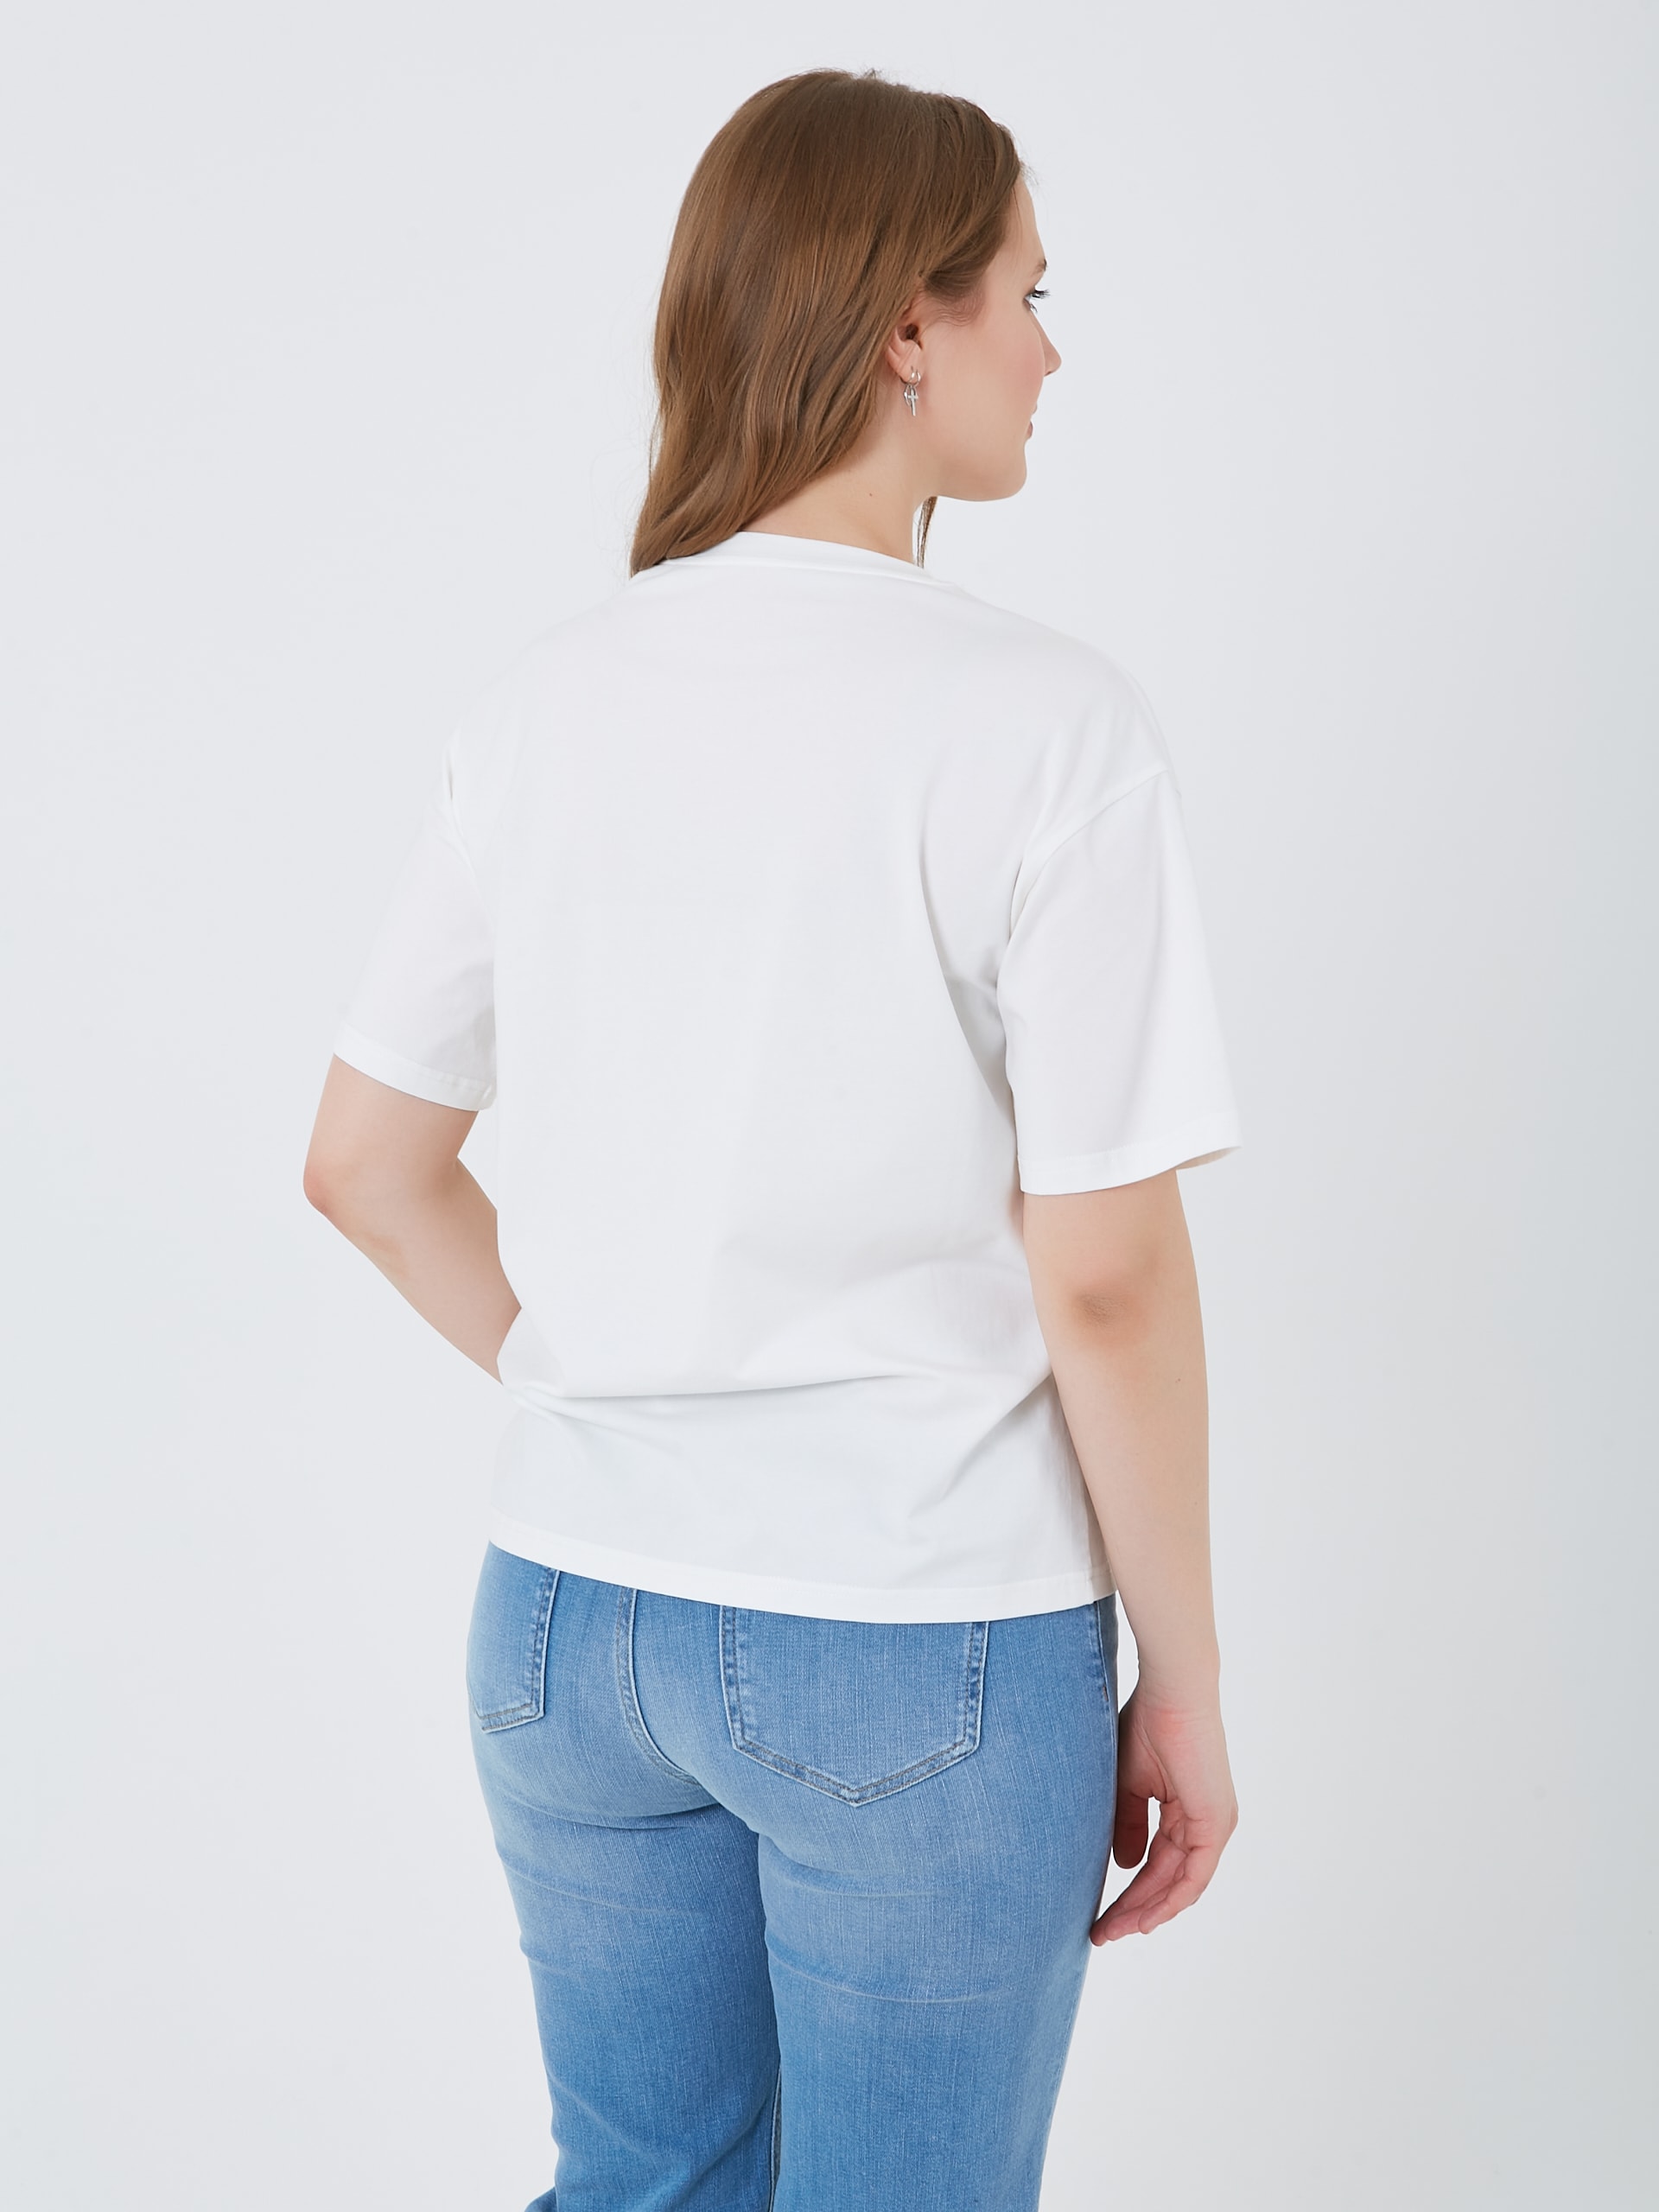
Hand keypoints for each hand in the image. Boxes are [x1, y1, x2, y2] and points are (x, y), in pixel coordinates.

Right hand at [1090, 1682, 1236, 1943]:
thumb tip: (1123, 1866)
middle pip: (1167, 1881)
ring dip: (1146, 1912)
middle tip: (1101, 1934)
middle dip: (1133, 1910)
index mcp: (1186, 1812)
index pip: (1156, 1864)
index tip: (1098, 1916)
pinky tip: (1142, 1918)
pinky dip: (1168, 1900)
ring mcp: (1214, 1826)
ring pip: (1180, 1885)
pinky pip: (1194, 1876)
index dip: (1128, 1892)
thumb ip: (1126, 1825)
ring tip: (1112, 1931)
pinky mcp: (1216, 1824)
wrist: (1170, 1693)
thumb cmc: (1147, 1724)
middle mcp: (1205, 1824)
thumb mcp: (1127, 1785)